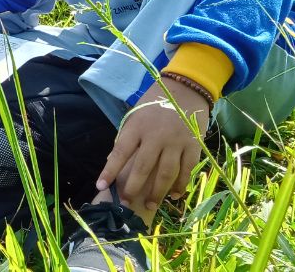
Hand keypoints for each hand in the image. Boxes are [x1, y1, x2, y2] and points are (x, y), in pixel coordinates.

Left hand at [97, 78, 210, 212]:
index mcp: (137, 127)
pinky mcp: (193, 145)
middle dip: (133, 188)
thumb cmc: (155, 104)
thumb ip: (126, 137)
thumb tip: (113, 161)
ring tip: (149, 205)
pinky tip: (174, 194)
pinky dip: (180, 184)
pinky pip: (186, 170)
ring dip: (157, 192)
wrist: (185, 89)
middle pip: (143, 168)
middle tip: (126, 203)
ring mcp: (176, 142)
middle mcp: (156, 136)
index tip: (101, 186)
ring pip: (165, 173)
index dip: (109, 171)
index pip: (119, 152)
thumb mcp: (135, 116)